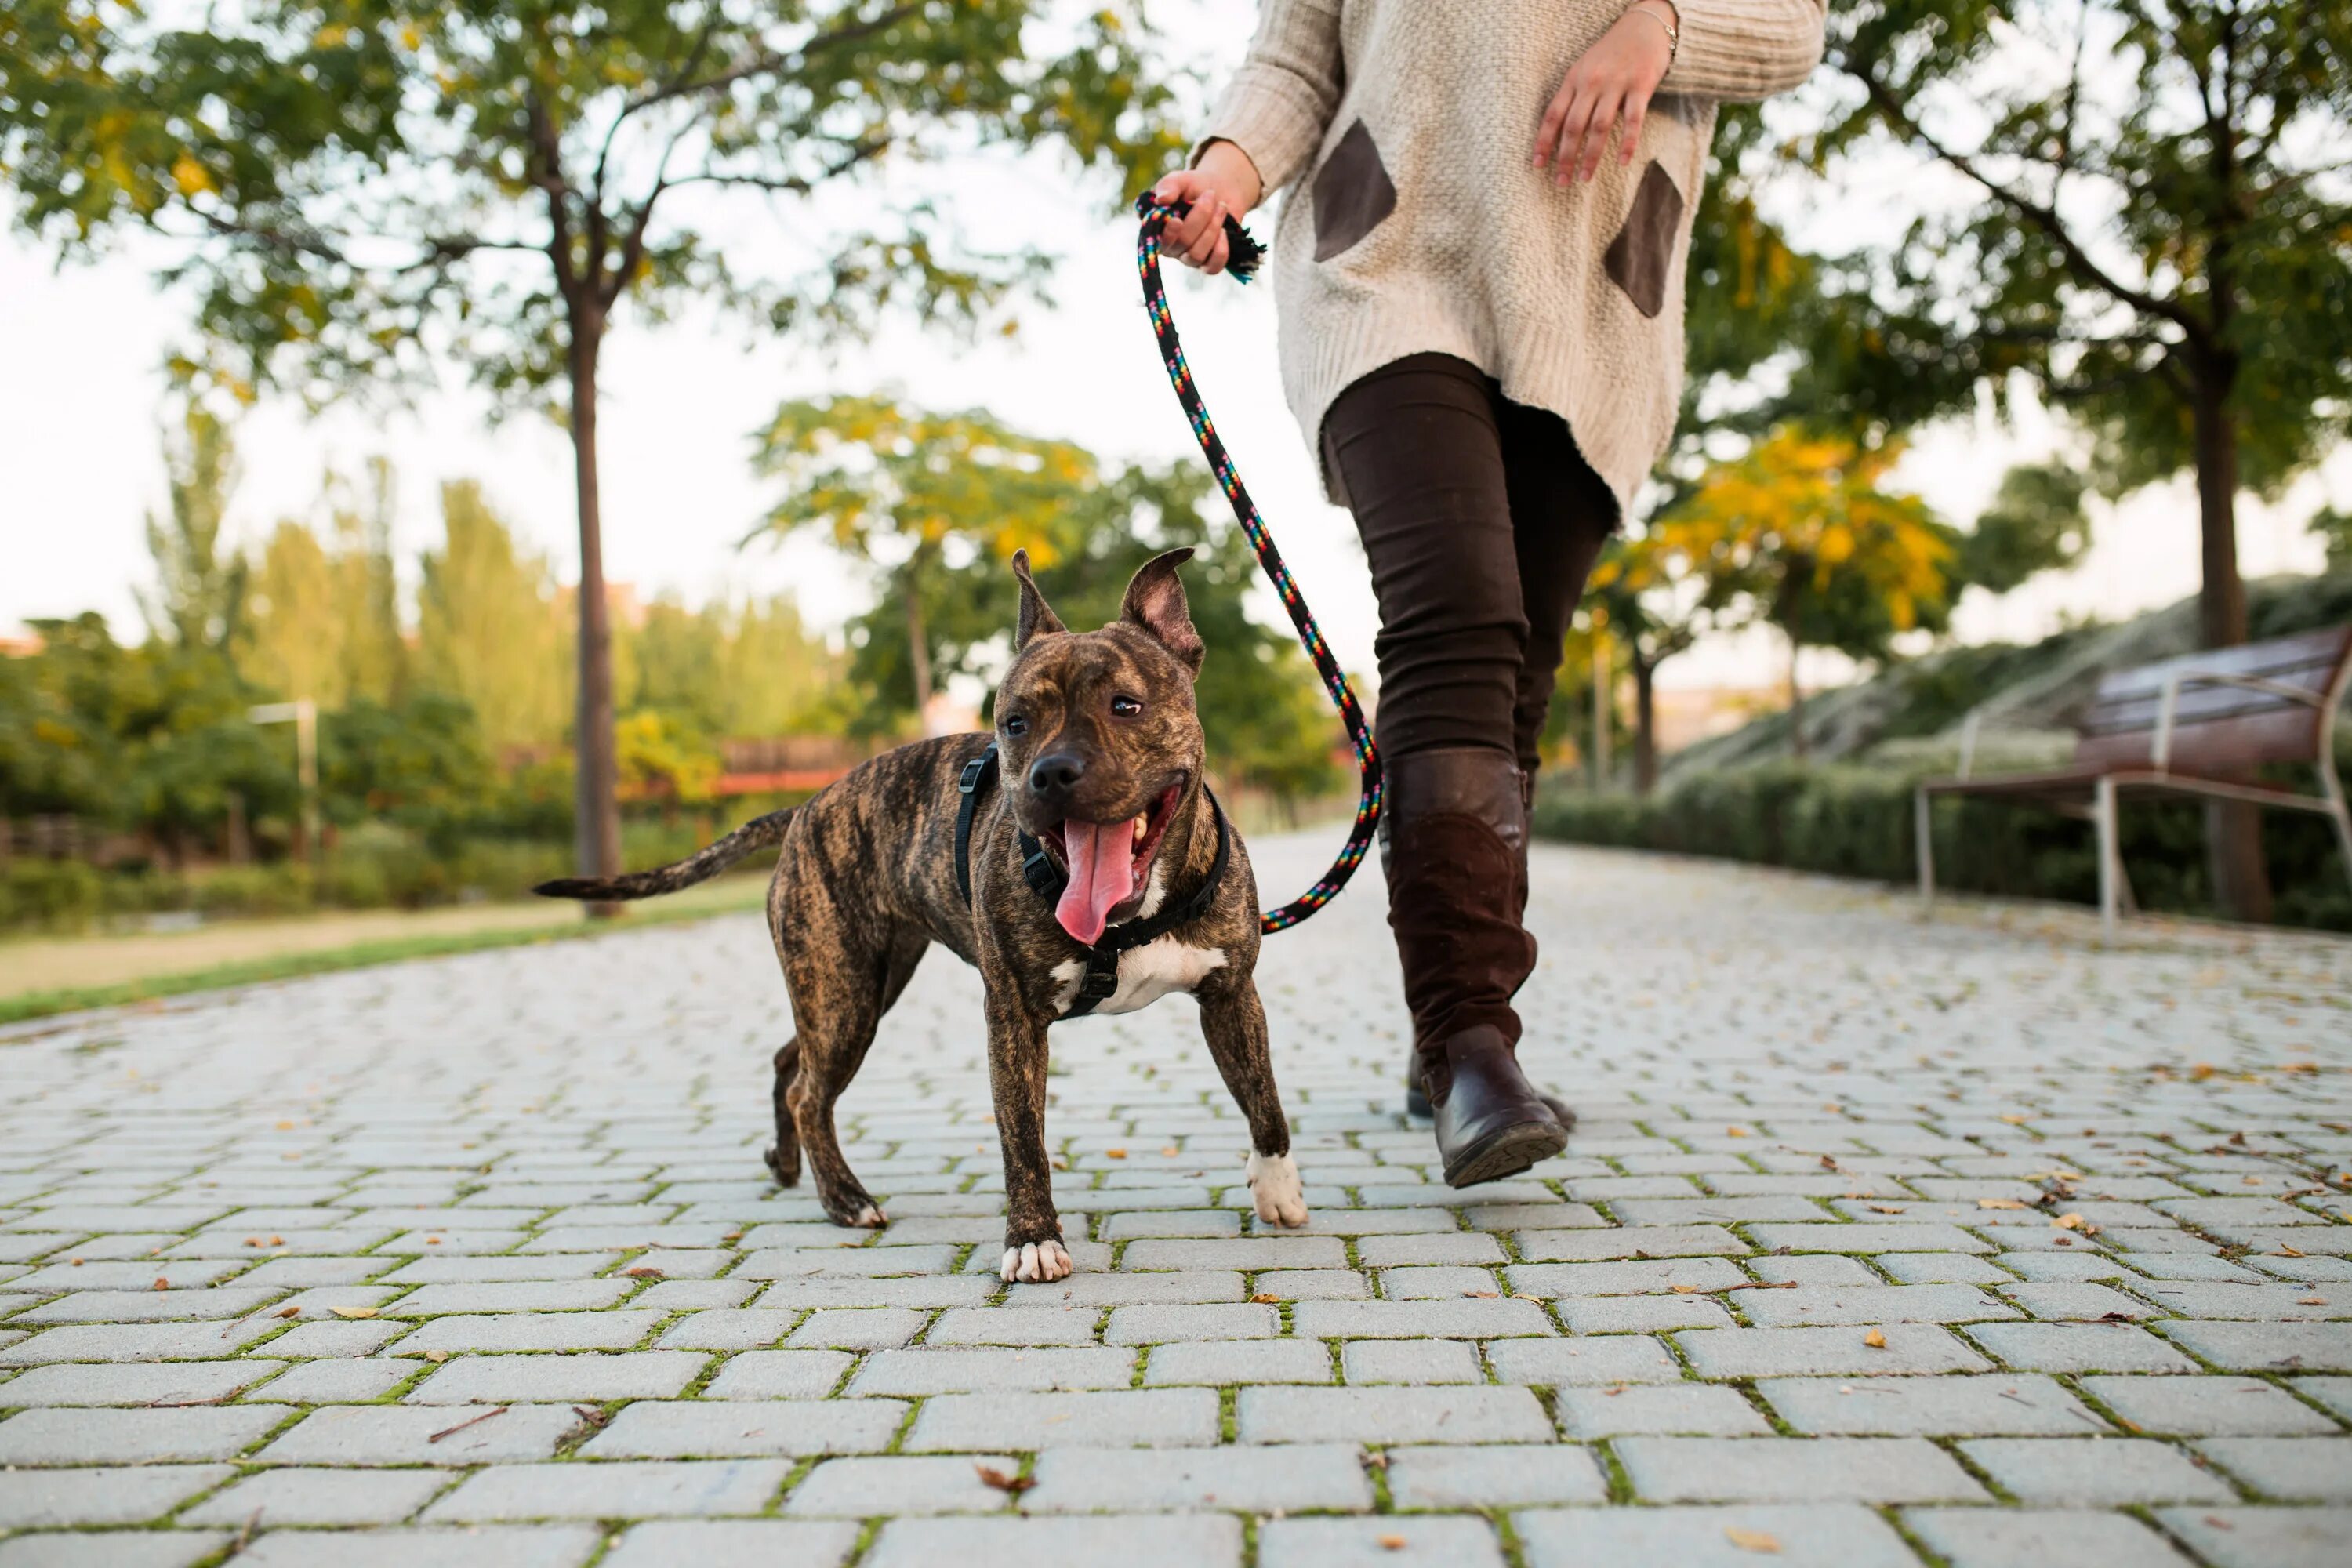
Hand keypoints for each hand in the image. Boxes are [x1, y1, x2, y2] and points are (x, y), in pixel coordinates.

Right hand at [1150, 141, 1263, 275]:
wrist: (1220, 190)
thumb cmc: (1194, 185)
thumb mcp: (1181, 180)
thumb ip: (1169, 185)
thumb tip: (1161, 199)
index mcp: (1156, 228)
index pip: (1156, 240)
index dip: (1167, 235)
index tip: (1177, 220)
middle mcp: (1169, 247)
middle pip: (1182, 244)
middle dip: (1200, 217)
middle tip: (1210, 195)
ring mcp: (1187, 257)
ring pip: (1196, 255)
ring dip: (1212, 228)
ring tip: (1221, 207)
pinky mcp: (1207, 263)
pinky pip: (1212, 268)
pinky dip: (1220, 251)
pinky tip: (1224, 232)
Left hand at [1535, 0, 1676, 185]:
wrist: (1644, 27)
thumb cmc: (1610, 54)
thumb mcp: (1584, 69)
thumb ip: (1573, 96)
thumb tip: (1558, 133)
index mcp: (1574, 79)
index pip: (1553, 115)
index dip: (1543, 141)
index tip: (1537, 165)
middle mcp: (1592, 82)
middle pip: (1573, 126)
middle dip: (1565, 157)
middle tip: (1560, 183)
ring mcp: (1616, 84)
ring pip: (1599, 126)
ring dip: (1591, 156)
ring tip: (1584, 178)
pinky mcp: (1641, 85)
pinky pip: (1633, 119)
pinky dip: (1628, 142)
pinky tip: (1623, 162)